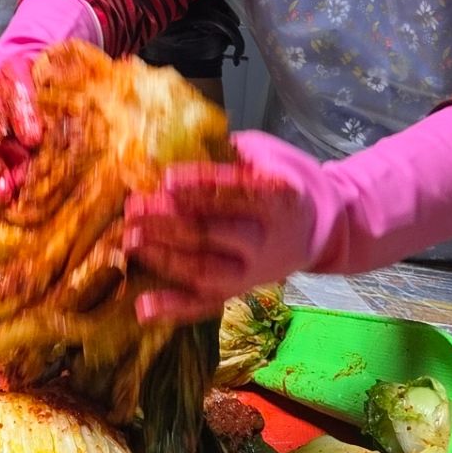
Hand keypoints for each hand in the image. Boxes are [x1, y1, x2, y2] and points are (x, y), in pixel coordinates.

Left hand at [125, 133, 325, 319]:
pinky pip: (206, 305)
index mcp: (279, 198)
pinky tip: (142, 309)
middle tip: (133, 209)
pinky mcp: (240, 291)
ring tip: (130, 242)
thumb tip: (176, 143)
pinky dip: (175, 309)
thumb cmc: (279, 177)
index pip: (237, 192)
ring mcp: (253, 272)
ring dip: (165, 258)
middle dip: (169, 222)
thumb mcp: (265, 154)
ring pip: (206, 270)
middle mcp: (266, 240)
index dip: (201, 186)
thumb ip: (227, 153)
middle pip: (214, 233)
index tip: (167, 180)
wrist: (321, 228)